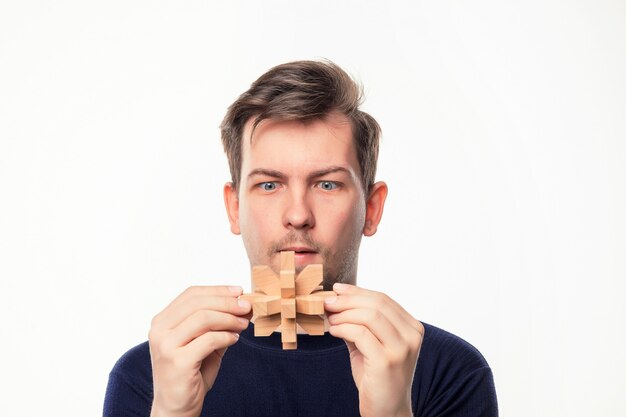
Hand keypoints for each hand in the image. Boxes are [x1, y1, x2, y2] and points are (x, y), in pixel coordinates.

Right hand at [148, 286, 251, 416]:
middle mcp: (159, 330)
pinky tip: (234, 340)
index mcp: (163, 321)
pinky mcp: (177, 361)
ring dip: (229, 319)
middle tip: (247, 307)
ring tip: (243, 324)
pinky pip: (208, 340)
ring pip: (203, 318)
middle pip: (198, 303)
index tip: (239, 291)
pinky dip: (226, 337)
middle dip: (227, 302)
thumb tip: (242, 305)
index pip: (191, 294)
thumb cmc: (191, 373)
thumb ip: (218, 324)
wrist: (176, 407)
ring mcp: (165, 346)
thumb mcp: (205, 342)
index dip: (217, 290)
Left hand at [325, 283, 423, 416]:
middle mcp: (412, 336)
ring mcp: (401, 349)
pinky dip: (343, 328)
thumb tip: (337, 300)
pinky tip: (333, 331)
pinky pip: (360, 334)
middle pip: (376, 304)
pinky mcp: (387, 361)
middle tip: (327, 302)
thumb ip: (360, 323)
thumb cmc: (378, 377)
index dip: (357, 291)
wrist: (387, 411)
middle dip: (348, 300)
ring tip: (329, 318)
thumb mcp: (371, 344)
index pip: (383, 299)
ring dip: (344, 313)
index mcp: (412, 328)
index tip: (337, 289)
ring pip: (369, 315)